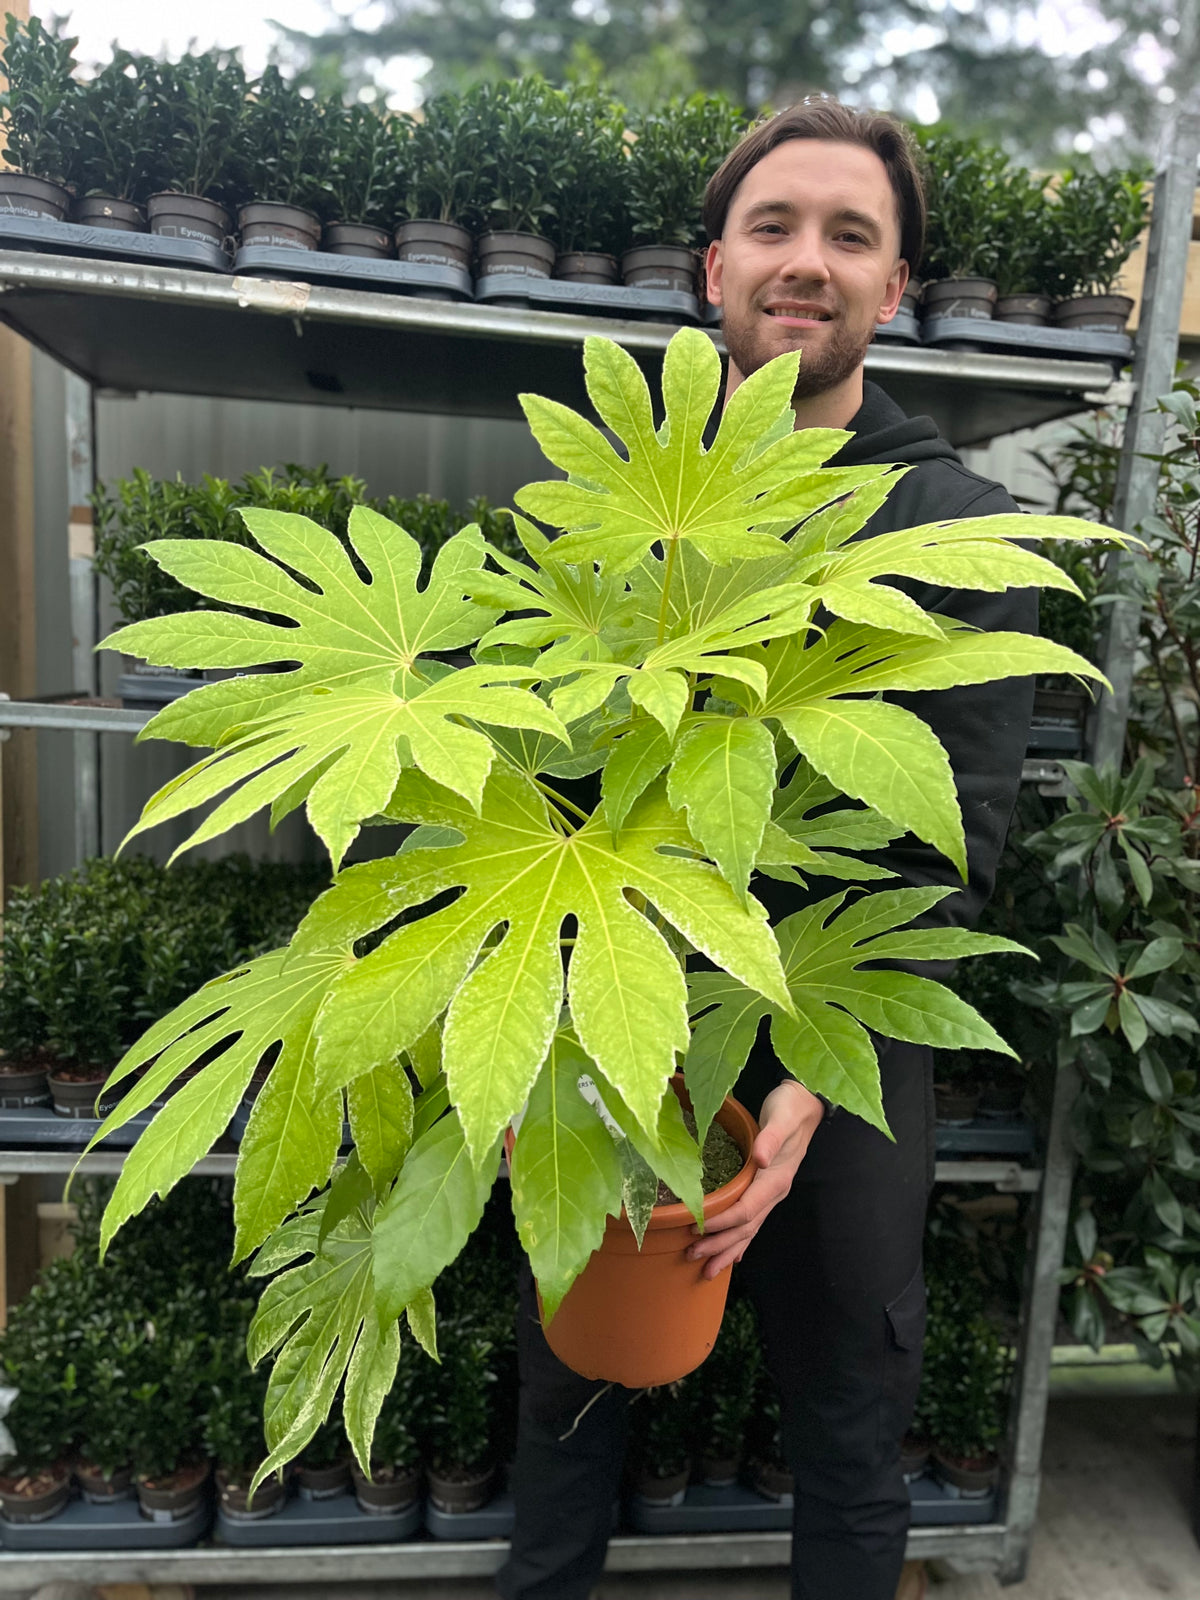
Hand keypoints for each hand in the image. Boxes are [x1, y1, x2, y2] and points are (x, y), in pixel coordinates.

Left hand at [686, 1081, 825, 1279]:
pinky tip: (732, 1253)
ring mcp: (772, 1192)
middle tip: (693, 1257)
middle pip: (746, 1228)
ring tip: (707, 1268)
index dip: (721, 1222)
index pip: (746, 1210)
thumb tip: (759, 1158)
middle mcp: (775, 1191)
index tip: (697, 1228)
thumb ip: (770, 1138)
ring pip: (749, 1230)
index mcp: (775, 1179)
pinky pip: (752, 1220)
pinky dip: (740, 1239)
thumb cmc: (790, 1108)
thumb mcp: (781, 1117)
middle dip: (720, 1245)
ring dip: (727, 1249)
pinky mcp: (767, 1187)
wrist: (805, 1103)